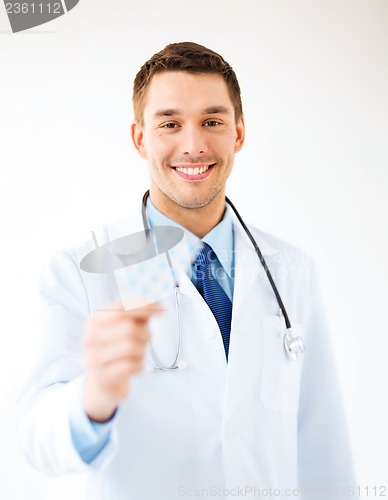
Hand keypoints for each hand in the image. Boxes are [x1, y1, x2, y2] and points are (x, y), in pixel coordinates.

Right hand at [81, 302, 162, 421]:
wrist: (105, 383)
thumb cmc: (118, 350)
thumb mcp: (125, 327)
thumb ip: (140, 313)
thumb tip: (159, 306)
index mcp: (93, 322)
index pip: (121, 308)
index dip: (144, 307)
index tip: (161, 310)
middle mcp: (89, 338)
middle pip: (129, 327)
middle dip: (145, 333)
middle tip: (147, 338)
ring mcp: (93, 359)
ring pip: (131, 347)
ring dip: (142, 350)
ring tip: (139, 353)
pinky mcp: (102, 377)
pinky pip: (131, 366)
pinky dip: (140, 365)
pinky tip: (135, 366)